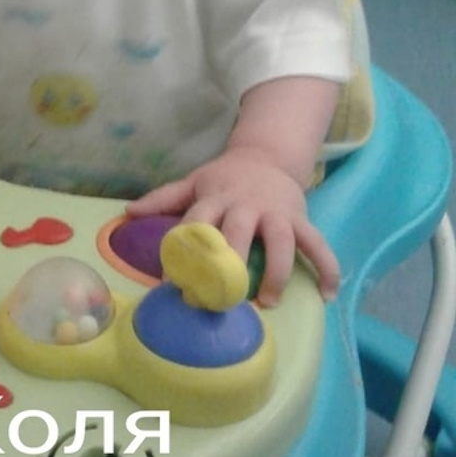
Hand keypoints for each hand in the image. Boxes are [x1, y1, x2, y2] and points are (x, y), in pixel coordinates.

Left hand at [126, 147, 338, 306]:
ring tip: (269, 301)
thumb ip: (164, 198)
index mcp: (213, 198)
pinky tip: (329, 293)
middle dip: (228, 265)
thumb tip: (128, 212)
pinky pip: (317, 243)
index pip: (194, 225)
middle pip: (235, 233)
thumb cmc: (224, 177)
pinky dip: (327, 267)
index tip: (173, 285)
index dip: (183, 254)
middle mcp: (244, 205)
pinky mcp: (299, 218)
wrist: (266, 155)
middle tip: (220, 299)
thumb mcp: (194, 181)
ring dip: (276, 271)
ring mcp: (274, 212)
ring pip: (279, 240)